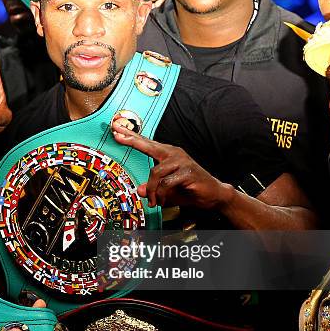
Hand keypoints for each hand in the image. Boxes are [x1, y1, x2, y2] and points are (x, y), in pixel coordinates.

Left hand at [112, 120, 231, 208]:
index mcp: (168, 154)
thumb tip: (139, 190)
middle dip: (131, 140)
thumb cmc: (190, 189)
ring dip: (152, 190)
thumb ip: (152, 189)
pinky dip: (161, 194)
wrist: (213, 195)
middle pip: (149, 145)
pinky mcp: (187, 172)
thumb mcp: (166, 191)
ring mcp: (181, 161)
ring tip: (153, 201)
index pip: (147, 144)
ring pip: (155, 172)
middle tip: (116, 134)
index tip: (116, 129)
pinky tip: (161, 200)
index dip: (131, 136)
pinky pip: (166, 183)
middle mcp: (174, 154)